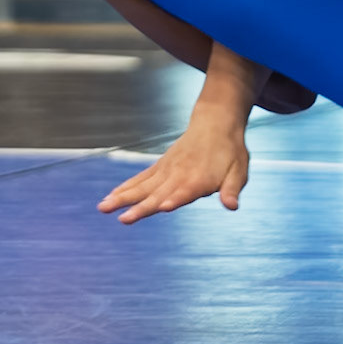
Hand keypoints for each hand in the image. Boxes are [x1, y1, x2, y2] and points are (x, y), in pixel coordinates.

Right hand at [97, 122, 250, 223]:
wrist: (216, 124)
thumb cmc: (230, 151)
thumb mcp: (239, 170)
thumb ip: (232, 189)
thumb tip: (232, 205)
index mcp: (199, 179)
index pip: (185, 192)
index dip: (174, 199)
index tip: (161, 207)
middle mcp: (178, 175)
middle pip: (157, 193)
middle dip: (140, 207)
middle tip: (123, 220)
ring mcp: (166, 170)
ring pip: (142, 186)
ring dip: (123, 197)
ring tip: (103, 208)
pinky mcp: (160, 167)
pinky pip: (140, 179)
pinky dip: (125, 187)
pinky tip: (110, 198)